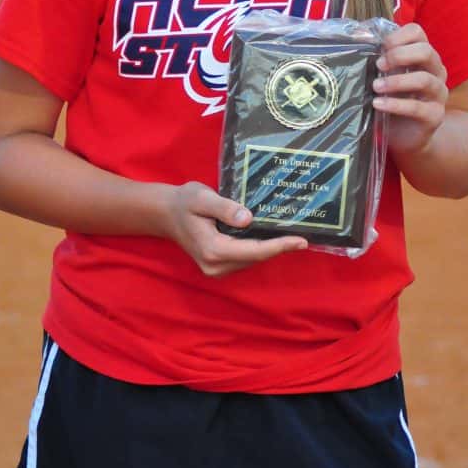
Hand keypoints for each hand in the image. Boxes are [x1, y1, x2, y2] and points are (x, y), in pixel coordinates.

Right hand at [166, 181, 307, 276]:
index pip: (254, 250)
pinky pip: (245, 258)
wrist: (165, 213)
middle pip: (256, 257)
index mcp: (213, 249)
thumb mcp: (202, 198)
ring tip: (290, 234)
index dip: (279, 246)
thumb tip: (248, 218)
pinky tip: (270, 237)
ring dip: (270, 248)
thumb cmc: (184, 201)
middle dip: (278, 247)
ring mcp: (215, 269)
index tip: (301, 241)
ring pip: (252, 259)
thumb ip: (225, 208)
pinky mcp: (217, 266)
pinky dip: (258, 248)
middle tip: (302, 234)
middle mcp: (215, 265)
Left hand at [372, 23, 447, 157]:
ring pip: (424, 79)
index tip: (381, 47)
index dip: (398, 36)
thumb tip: (356, 39)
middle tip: (379, 65)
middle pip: (426, 51)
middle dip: (399, 55)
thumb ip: (378, 60)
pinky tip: (378, 104)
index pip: (417, 32)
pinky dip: (396, 104)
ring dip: (396, 81)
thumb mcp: (385, 76)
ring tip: (375, 86)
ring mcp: (438, 93)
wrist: (406, 135)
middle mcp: (435, 71)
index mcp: (423, 56)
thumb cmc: (393, 99)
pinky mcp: (435, 115)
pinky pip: (418, 107)